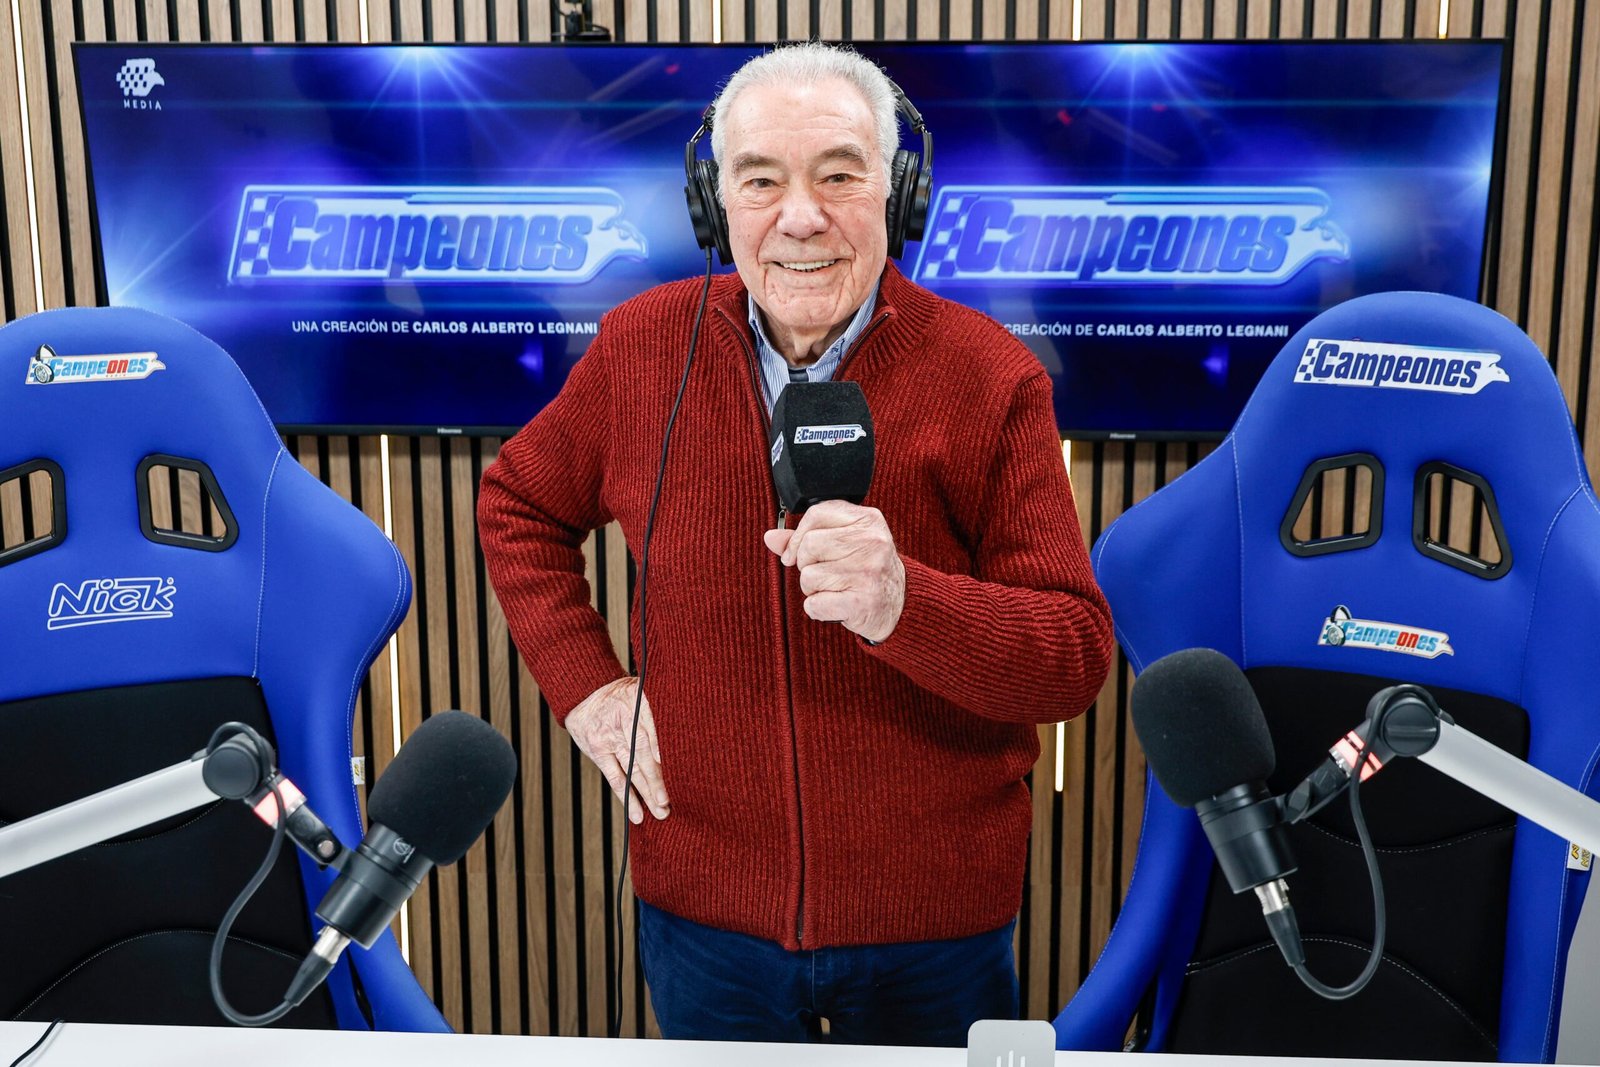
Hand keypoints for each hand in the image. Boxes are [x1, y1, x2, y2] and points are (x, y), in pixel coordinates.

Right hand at [564, 677, 668, 824]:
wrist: (585, 693)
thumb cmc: (622, 695)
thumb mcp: (642, 690)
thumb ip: (662, 707)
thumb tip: (692, 726)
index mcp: (638, 701)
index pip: (653, 727)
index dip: (662, 748)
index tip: (677, 767)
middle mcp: (624, 720)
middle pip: (643, 753)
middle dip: (657, 779)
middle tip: (670, 800)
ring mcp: (609, 737)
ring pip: (631, 769)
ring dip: (646, 793)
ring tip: (660, 812)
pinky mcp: (599, 751)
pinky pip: (614, 777)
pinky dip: (626, 796)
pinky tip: (636, 813)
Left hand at [762, 500, 905, 642]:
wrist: (899, 606)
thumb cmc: (867, 571)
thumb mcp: (845, 544)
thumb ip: (807, 537)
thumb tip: (771, 537)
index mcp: (868, 520)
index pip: (817, 514)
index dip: (797, 536)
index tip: (794, 554)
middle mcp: (872, 542)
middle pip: (809, 545)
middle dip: (806, 564)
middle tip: (824, 574)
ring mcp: (869, 572)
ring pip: (809, 576)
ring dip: (813, 589)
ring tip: (835, 589)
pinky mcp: (862, 601)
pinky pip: (814, 604)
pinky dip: (817, 609)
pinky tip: (835, 606)